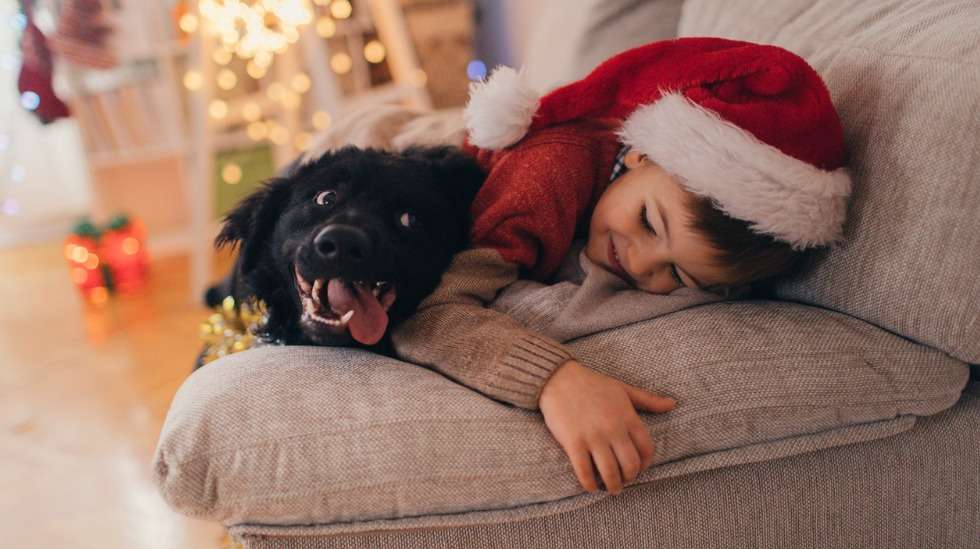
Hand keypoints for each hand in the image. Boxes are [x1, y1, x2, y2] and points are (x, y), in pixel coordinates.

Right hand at [538, 360, 675, 494]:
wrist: (559, 378)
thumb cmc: (592, 384)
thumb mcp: (623, 389)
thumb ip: (648, 400)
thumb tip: (673, 404)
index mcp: (627, 417)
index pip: (646, 449)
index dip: (645, 464)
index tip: (638, 468)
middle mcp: (613, 429)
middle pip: (630, 465)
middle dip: (629, 478)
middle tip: (624, 481)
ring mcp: (593, 437)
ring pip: (610, 472)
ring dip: (613, 486)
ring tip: (611, 488)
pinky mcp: (574, 443)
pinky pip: (585, 472)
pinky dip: (590, 484)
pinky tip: (591, 486)